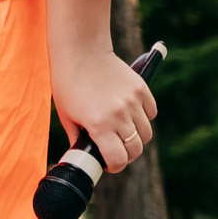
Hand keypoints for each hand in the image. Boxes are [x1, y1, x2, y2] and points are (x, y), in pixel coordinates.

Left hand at [51, 40, 155, 171]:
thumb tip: (83, 156)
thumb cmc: (68, 84)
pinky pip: (151, 113)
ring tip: (122, 132)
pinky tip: (130, 114)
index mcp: (99, 124)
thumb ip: (77, 139)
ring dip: (136, 137)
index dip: (114, 166)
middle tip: (116, 151)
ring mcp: (133, 102)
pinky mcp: (141, 89)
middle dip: (126, 155)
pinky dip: (143, 118)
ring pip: (146, 134)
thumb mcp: (66, 116)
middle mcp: (119, 115)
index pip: (118, 159)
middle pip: (135, 149)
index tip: (109, 164)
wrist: (80, 52)